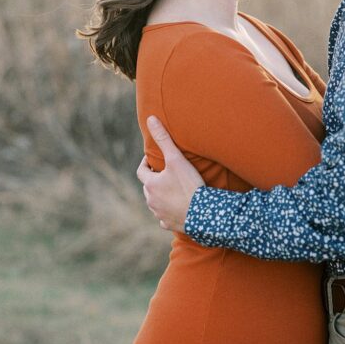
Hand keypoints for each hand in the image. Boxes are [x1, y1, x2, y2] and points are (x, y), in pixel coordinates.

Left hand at [135, 116, 204, 231]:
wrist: (202, 214)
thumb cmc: (188, 185)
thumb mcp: (176, 159)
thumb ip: (163, 139)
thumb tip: (150, 119)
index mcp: (150, 184)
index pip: (141, 171)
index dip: (146, 164)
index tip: (153, 159)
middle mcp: (151, 200)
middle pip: (148, 188)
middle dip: (154, 180)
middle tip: (165, 173)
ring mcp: (159, 214)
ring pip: (155, 203)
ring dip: (160, 196)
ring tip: (171, 189)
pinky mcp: (169, 224)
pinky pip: (164, 218)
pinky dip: (168, 213)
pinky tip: (176, 209)